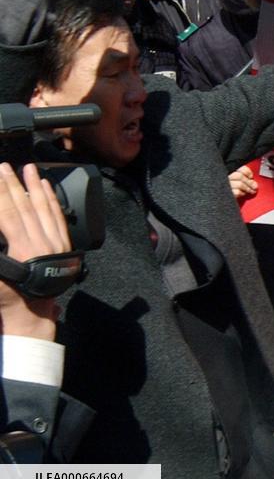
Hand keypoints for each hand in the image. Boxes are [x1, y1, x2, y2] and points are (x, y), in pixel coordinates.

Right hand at [0, 164, 68, 339]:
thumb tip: (0, 229)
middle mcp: (41, 242)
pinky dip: (51, 199)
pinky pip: (58, 216)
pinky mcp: (63, 244)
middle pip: (24, 206)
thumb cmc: (8, 297)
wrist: (33, 312)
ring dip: (34, 186)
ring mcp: (54, 242)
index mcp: (22, 249)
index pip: (8, 214)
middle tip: (4, 166)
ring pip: (44, 208)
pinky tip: (46, 187)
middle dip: (13, 184)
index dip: (0, 194)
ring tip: (28, 169)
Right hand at [228, 166, 257, 201]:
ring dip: (248, 189)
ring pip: (240, 184)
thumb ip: (247, 179)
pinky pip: (237, 192)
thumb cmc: (233, 189)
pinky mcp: (226, 193)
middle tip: (255, 187)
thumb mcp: (240, 181)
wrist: (222, 199)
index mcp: (230, 171)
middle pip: (240, 176)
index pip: (240, 168)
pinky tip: (242, 194)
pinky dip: (242, 193)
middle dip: (250, 182)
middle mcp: (226, 177)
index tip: (251, 177)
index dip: (247, 172)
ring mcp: (225, 185)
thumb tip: (254, 184)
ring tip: (251, 191)